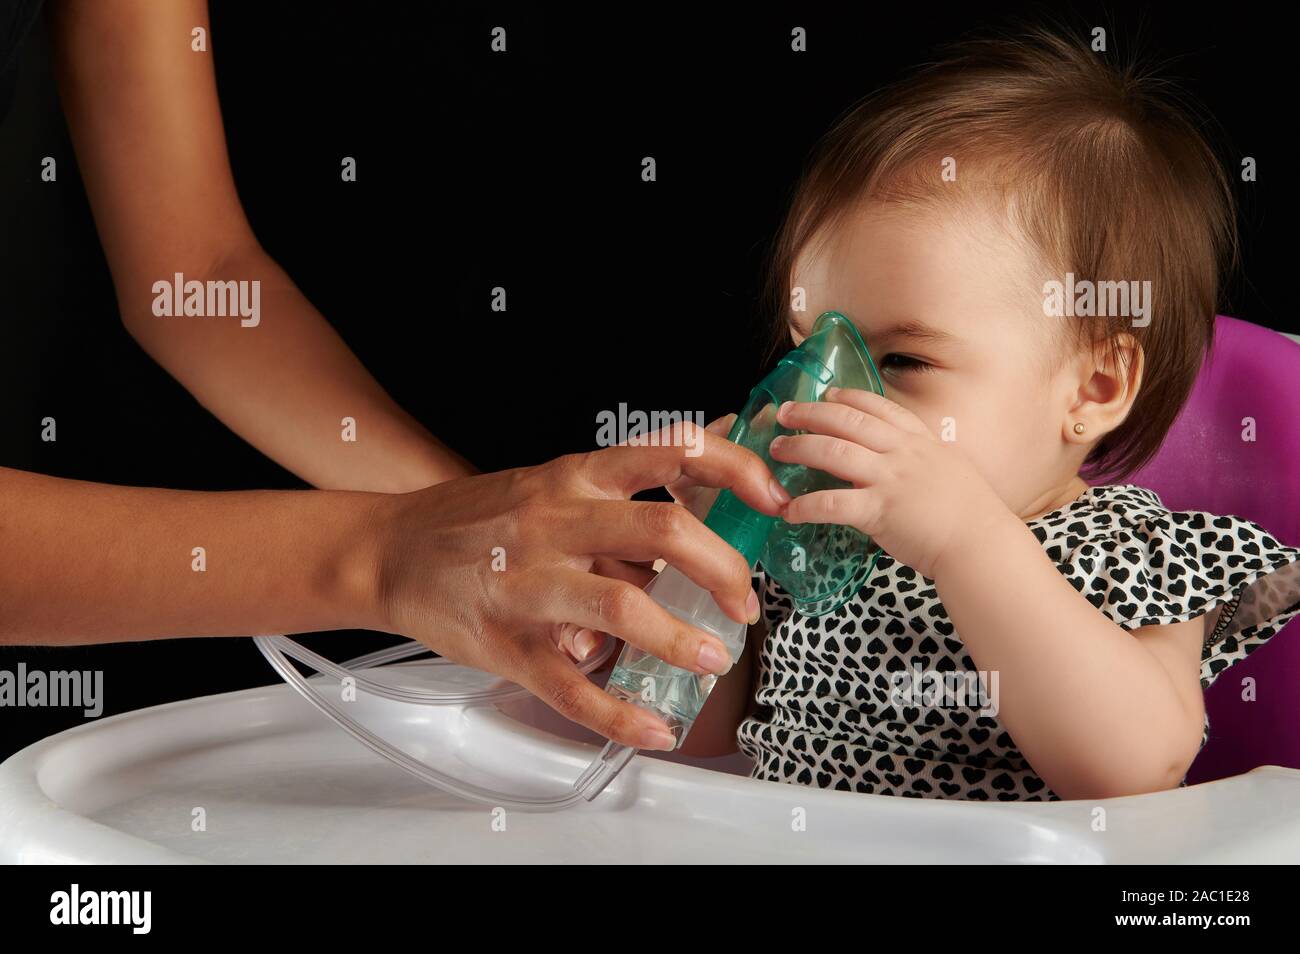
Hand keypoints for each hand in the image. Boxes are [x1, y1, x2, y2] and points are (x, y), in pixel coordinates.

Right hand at [367, 425, 789, 749]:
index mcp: (574, 477)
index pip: (671, 451)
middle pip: (662, 530)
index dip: (735, 470)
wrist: (387, 550)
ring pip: (622, 605)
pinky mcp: (509, 645)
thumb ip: (622, 495)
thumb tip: (704, 489)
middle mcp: (556, 521)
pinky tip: (655, 728)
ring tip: (714, 659)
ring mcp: (531, 585)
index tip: (775, 498)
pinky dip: (621, 714)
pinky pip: (573, 687)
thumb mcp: (551, 483)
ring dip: (681, 638)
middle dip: (723, 568)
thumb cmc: (478, 518)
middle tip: (746, 602)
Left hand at [770, 387, 1008, 579]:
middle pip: (846, 421)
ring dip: (799, 448)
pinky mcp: (879, 511)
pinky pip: (831, 503)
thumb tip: (897, 466)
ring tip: (777, 449)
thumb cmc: (971, 516)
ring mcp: (890, 479)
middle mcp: (902, 453)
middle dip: (810, 413)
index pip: (878, 407)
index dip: (847, 398)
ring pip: (832, 452)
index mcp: (921, 441)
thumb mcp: (949, 471)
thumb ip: (919, 463)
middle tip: (784, 413)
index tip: (827, 394)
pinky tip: (788, 511)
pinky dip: (805, 506)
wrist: (983, 544)